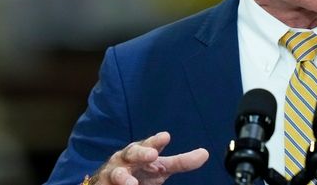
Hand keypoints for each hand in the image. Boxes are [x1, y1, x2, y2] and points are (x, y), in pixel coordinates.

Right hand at [90, 132, 208, 184]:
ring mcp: (113, 173)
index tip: (166, 137)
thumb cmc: (140, 171)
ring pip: (117, 174)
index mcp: (142, 152)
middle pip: (132, 152)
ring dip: (124, 178)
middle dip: (141, 153)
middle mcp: (126, 159)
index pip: (150, 144)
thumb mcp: (161, 168)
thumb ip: (181, 162)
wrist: (111, 183)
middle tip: (152, 155)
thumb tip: (205, 153)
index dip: (156, 141)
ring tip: (132, 184)